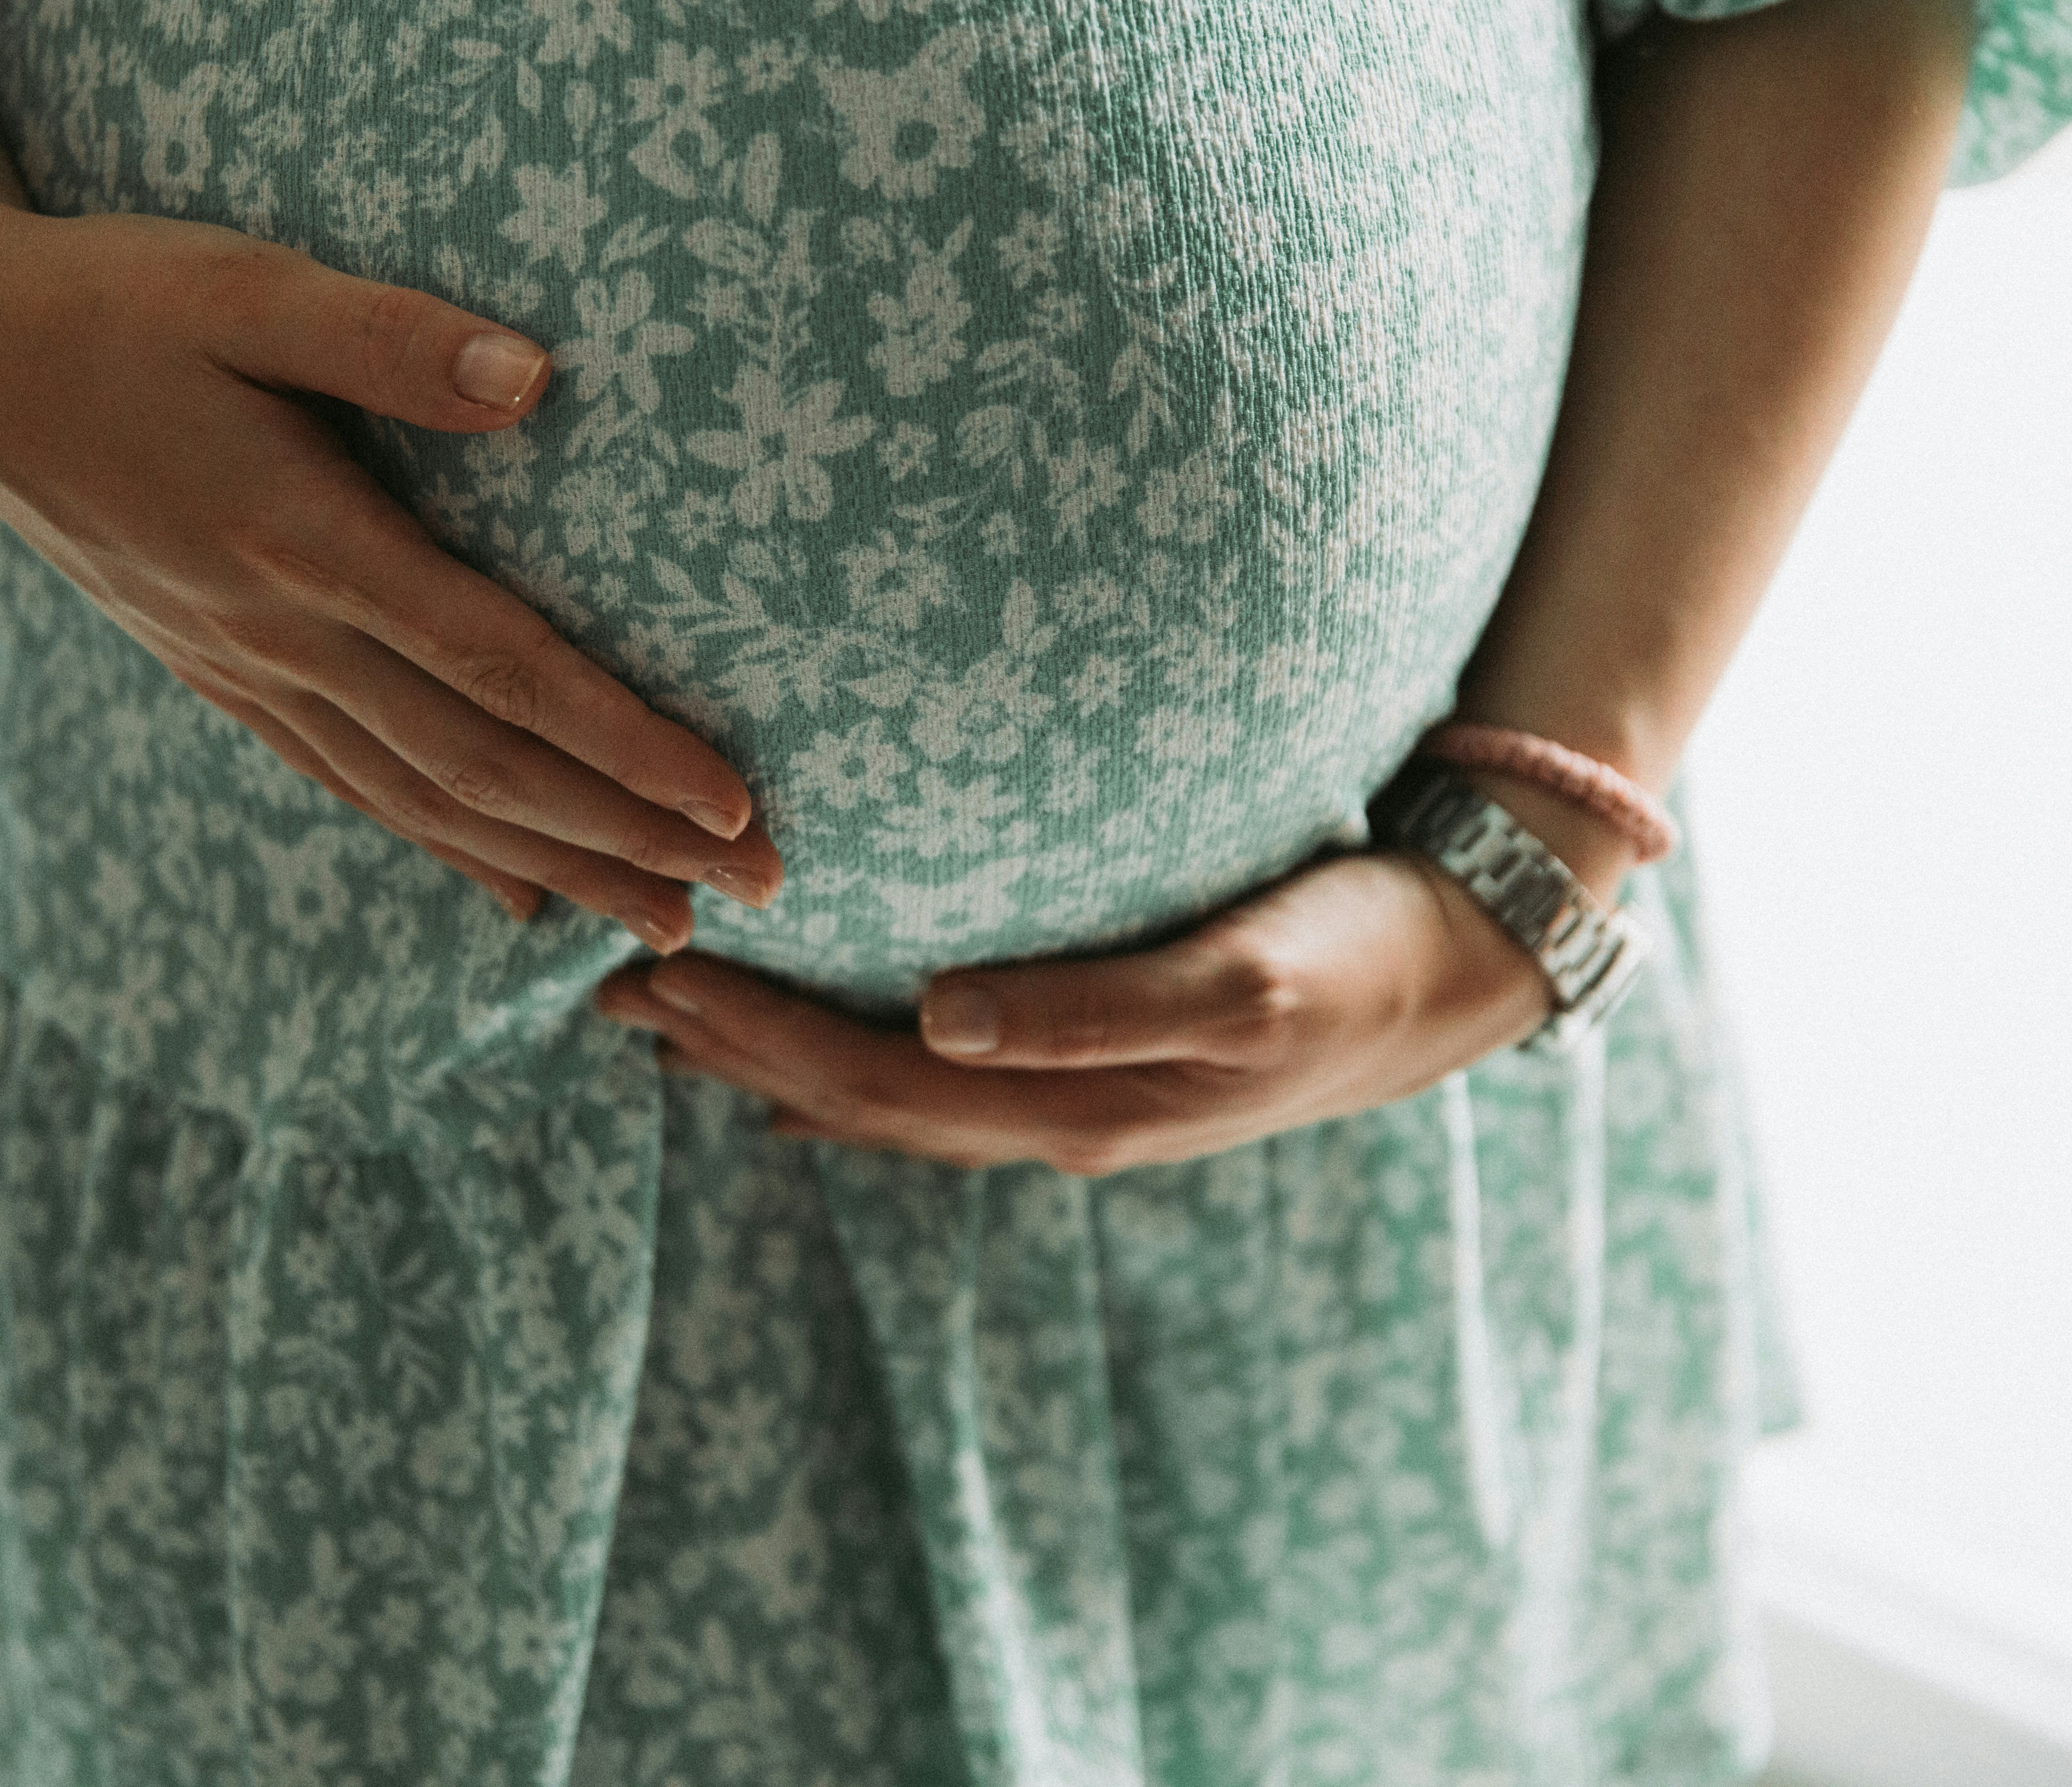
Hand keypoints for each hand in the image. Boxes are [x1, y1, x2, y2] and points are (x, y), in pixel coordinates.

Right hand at [0, 204, 781, 946]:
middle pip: (485, 766)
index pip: (503, 669)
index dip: (623, 746)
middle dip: (626, 840)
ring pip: (427, 800)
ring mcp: (247, 668)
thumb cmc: (111, 298)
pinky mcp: (222, 673)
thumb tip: (535, 379)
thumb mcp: (243, 283)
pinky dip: (445, 847)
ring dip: (554, 868)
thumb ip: (387, 337)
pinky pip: (353, 786)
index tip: (729, 805)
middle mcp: (281, 634)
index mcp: (305, 543)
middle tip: (756, 893)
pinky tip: (515, 893)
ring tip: (665, 927)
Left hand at [593, 848, 1566, 1173]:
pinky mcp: (1106, 1057)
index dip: (750, 1039)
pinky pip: (947, 1076)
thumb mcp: (1242, 978)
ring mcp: (1080, 1099)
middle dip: (730, 1049)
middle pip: (852, 1098)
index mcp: (1072, 1109)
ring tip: (674, 1011)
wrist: (1465, 966)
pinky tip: (814, 1057)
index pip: (864, 1083)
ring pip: (888, 1093)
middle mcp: (1058, 1118)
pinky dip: (861, 1066)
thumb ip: (1094, 1006)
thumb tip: (942, 1015)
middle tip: (607, 982)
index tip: (646, 974)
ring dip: (777, 1057)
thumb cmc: (1355, 952)